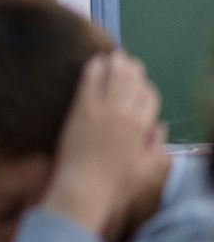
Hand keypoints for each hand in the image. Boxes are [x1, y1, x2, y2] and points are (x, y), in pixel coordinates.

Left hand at [42, 52, 162, 233]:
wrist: (84, 186)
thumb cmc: (114, 183)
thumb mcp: (146, 168)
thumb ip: (155, 145)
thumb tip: (160, 126)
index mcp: (142, 128)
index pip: (150, 96)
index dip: (145, 87)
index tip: (139, 84)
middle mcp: (125, 114)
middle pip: (134, 81)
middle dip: (133, 69)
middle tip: (127, 61)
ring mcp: (103, 110)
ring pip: (115, 76)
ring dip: (116, 63)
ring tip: (114, 55)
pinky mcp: (81, 109)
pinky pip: (90, 81)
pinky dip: (94, 68)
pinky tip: (94, 61)